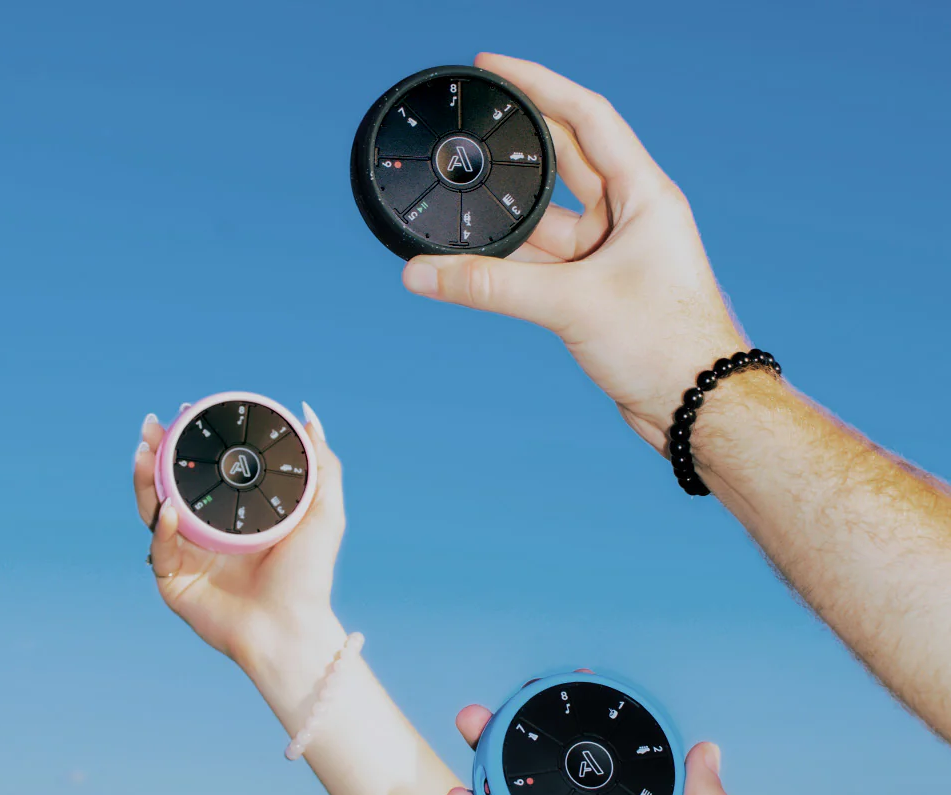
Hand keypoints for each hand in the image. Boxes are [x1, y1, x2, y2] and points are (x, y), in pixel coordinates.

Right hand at [131, 405, 347, 700]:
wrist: (291, 627)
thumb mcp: (325, 511)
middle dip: (157, 454)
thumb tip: (309, 415)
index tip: (190, 411)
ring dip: (146, 481)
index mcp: (238, 515)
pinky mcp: (175, 582)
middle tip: (153, 426)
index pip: (208, 471)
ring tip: (146, 453)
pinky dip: (162, 529)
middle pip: (172, 485)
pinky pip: (160, 550)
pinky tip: (168, 510)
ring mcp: (189, 556)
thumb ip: (321, 463)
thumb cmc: (310, 575)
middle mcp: (209, 532)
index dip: (195, 442)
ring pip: (155, 511)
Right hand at [402, 53, 747, 453]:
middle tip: (471, 126)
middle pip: (564, 161)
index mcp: (643, 194)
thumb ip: (491, 287)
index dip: (539, 84)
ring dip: (507, 219)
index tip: (494, 66)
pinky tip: (475, 262)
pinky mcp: (596, 292)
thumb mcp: (572, 304)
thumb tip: (422, 275)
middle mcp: (628, 217)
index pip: (586, 116)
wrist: (695, 405)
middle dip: (518, 145)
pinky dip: (510, 265)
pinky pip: (544, 265)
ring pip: (547, 222)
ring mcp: (611, 255)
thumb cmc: (665, 344)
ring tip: (459, 204)